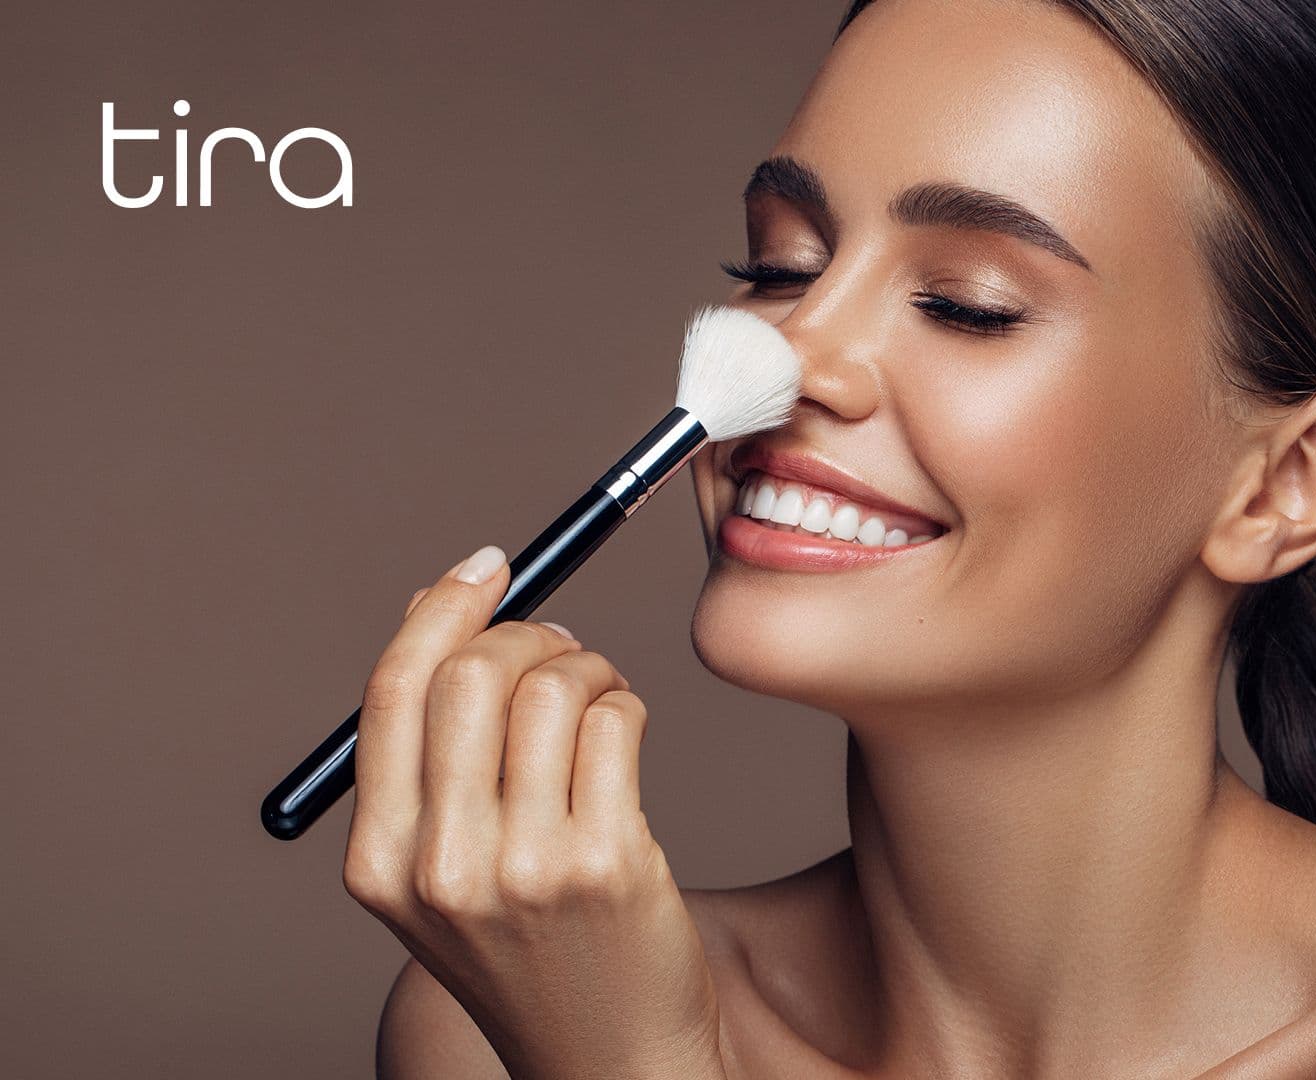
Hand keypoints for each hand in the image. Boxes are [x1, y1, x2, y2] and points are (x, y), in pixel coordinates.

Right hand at [342, 544, 725, 1079]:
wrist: (608, 1058)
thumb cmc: (532, 948)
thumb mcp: (446, 870)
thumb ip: (431, 755)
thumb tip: (440, 606)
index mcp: (378, 864)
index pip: (394, 693)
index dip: (441, 610)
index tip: (485, 566)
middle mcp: (441, 869)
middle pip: (471, 677)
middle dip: (526, 632)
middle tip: (560, 644)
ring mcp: (525, 870)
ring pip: (552, 688)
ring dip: (587, 666)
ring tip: (599, 694)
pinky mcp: (608, 865)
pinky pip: (616, 722)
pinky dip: (626, 703)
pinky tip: (626, 733)